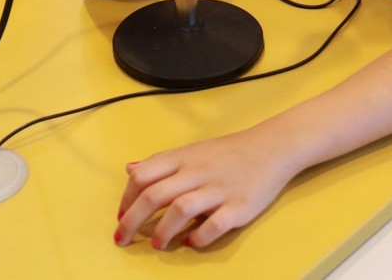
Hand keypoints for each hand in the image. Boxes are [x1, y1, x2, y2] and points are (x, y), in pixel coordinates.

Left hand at [114, 127, 297, 249]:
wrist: (271, 147)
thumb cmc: (228, 152)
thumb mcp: (191, 150)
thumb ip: (161, 162)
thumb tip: (130, 170)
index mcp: (182, 158)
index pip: (143, 176)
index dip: (126, 199)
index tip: (120, 217)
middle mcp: (197, 172)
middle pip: (155, 195)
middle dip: (132, 221)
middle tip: (122, 238)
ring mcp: (218, 189)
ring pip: (181, 208)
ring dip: (163, 230)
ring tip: (157, 244)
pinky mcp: (239, 206)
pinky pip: (215, 224)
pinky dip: (200, 237)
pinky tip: (192, 242)